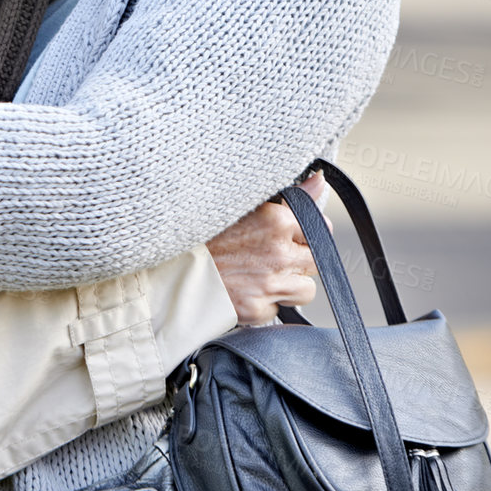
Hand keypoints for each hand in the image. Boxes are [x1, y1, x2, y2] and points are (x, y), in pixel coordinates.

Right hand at [205, 171, 327, 324]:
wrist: (171, 269)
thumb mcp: (246, 205)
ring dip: (288, 286)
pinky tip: (244, 291)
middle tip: (273, 258)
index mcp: (276, 221)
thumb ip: (291, 196)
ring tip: (260, 277)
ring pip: (305, 291)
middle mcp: (278, 254)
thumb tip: (319, 180)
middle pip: (316, 262)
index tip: (290, 237)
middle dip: (300, 261)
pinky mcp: (258, 310)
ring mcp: (270, 285)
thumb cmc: (204, 235)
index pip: (319, 229)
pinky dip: (264, 304)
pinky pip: (277, 310)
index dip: (303, 235)